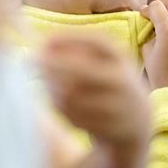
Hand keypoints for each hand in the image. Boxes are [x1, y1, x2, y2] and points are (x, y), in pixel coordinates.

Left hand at [39, 35, 149, 167]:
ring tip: (44, 83)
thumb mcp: (102, 64)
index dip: (70, 39)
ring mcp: (119, 107)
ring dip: (52, 88)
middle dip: (52, 65)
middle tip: (31, 61)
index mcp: (122, 60)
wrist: (137, 123)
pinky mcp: (109, 128)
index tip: (45, 40)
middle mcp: (124, 81)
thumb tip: (43, 43)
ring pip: (74, 96)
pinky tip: (56, 102)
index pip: (98, 43)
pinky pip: (75, 116)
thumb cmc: (108, 85)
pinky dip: (60, 108)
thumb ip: (77, 52)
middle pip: (83, 70)